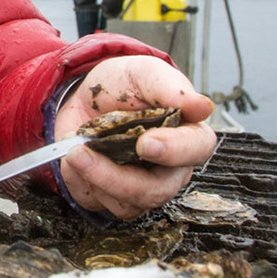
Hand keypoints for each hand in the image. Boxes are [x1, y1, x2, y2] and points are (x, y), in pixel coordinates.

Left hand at [53, 55, 216, 218]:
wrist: (84, 96)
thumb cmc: (123, 85)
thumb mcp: (144, 73)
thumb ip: (171, 87)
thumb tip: (203, 106)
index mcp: (187, 135)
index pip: (195, 150)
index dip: (174, 151)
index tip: (145, 142)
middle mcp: (169, 168)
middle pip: (157, 190)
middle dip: (118, 177)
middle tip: (83, 152)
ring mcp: (141, 187)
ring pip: (126, 203)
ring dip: (93, 178)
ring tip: (74, 149)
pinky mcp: (111, 196)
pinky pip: (97, 202)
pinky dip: (78, 181)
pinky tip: (73, 157)